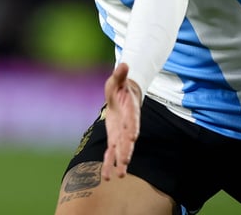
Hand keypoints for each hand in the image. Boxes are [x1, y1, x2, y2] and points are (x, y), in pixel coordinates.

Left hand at [102, 62, 142, 180]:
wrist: (125, 96)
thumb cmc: (120, 87)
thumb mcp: (117, 79)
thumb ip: (120, 74)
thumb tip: (124, 64)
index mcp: (130, 111)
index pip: (132, 120)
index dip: (132, 127)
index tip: (133, 136)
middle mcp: (127, 125)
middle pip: (127, 139)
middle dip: (126, 150)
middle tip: (125, 162)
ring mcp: (121, 133)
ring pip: (120, 150)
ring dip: (119, 162)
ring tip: (119, 176)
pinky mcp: (114, 138)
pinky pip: (111, 152)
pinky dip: (109, 163)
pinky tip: (107, 176)